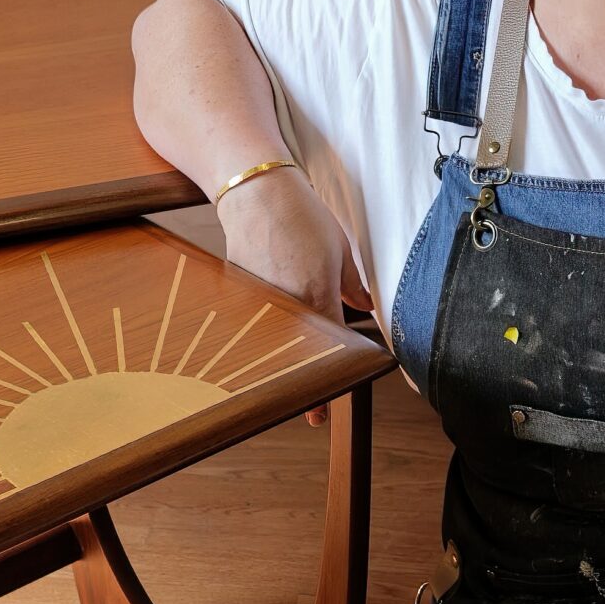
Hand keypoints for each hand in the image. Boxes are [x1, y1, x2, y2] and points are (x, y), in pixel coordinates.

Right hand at [216, 167, 371, 425]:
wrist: (254, 191)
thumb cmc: (300, 214)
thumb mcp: (339, 249)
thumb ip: (353, 284)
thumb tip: (364, 307)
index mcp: (317, 293)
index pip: (328, 351)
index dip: (326, 385)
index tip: (321, 412)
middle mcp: (287, 302)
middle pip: (297, 356)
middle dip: (304, 385)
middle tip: (312, 411)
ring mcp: (260, 299)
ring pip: (273, 342)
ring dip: (281, 361)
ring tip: (287, 383)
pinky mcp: (240, 292)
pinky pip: (256, 321)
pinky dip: (262, 333)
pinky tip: (263, 343)